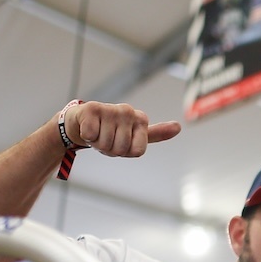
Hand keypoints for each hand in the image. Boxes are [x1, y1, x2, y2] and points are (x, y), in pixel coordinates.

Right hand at [64, 102, 181, 157]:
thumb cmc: (110, 131)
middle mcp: (128, 111)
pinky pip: (91, 136)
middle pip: (120, 149)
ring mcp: (111, 109)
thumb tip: (179, 127)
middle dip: (110, 149)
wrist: (81, 121)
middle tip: (105, 138)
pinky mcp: (92, 108)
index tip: (121, 143)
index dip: (125, 153)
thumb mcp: (135, 135)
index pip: (136, 151)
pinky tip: (86, 127)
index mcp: (141, 119)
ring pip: (105, 144)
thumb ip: (157, 134)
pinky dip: (86, 137)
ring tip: (97, 132)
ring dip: (97, 143)